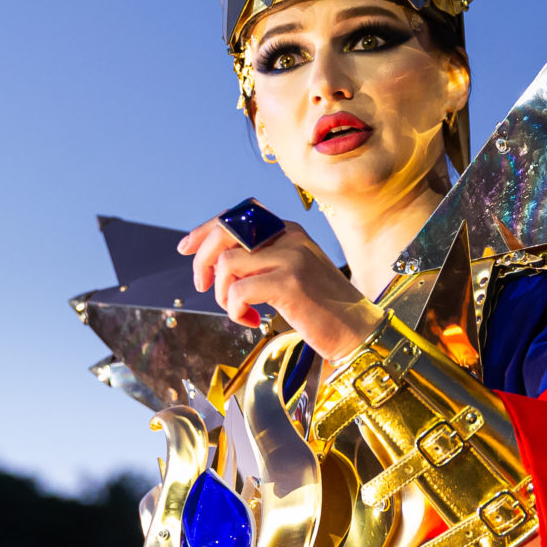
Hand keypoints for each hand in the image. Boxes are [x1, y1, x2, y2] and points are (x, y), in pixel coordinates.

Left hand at [179, 205, 384, 360]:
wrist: (359, 331)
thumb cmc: (323, 309)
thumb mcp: (293, 273)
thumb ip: (263, 261)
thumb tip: (217, 263)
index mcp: (289, 230)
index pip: (236, 215)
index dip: (205, 230)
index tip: (186, 249)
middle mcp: (289, 237)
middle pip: (224, 231)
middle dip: (202, 259)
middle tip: (202, 286)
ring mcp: (291, 258)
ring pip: (226, 263)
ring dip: (221, 293)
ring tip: (238, 310)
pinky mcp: (290, 284)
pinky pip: (238, 291)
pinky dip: (235, 309)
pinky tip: (251, 321)